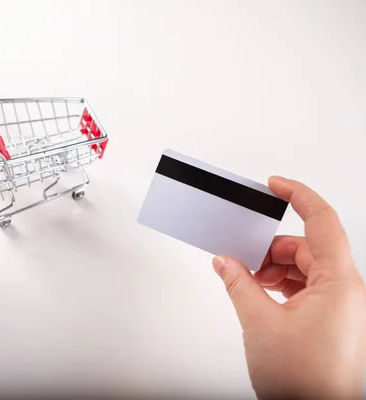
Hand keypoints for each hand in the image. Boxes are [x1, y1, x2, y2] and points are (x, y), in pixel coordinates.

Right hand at [213, 176, 365, 398]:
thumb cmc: (305, 381)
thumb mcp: (260, 323)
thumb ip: (238, 284)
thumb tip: (225, 262)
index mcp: (339, 283)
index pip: (321, 221)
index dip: (297, 196)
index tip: (275, 185)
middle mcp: (346, 291)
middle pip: (305, 247)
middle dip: (269, 249)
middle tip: (240, 256)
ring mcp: (341, 307)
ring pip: (304, 268)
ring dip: (273, 270)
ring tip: (248, 283)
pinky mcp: (332, 320)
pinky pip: (306, 288)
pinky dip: (281, 286)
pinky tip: (260, 295)